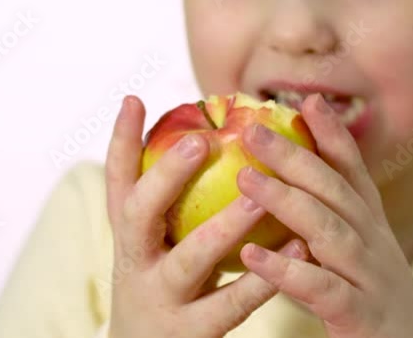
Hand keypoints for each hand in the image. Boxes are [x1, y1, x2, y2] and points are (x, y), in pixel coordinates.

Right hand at [104, 96, 310, 337]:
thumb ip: (169, 199)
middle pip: (137, 214)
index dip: (121, 141)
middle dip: (166, 175)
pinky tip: (296, 248)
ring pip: (189, 260)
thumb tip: (195, 130)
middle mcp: (134, 264)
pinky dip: (262, 278)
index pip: (117, 183)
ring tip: (257, 196)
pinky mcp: (190, 334)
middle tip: (202, 140)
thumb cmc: (165, 290)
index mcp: (128, 238)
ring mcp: (160, 300)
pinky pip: (229, 305)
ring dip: (223, 227)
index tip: (135, 98)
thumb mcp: (155, 246)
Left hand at [235, 93, 412, 337]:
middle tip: (254, 130)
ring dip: (286, 201)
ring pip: (328, 230)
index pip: (354, 173)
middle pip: (335, 191)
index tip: (307, 100)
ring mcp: (370, 278)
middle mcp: (374, 244)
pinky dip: (286, 269)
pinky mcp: (360, 315)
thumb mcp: (358, 254)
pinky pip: (321, 287)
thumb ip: (328, 219)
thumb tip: (284, 186)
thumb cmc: (372, 302)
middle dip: (295, 156)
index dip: (333, 135)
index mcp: (371, 227)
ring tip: (245, 179)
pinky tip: (251, 255)